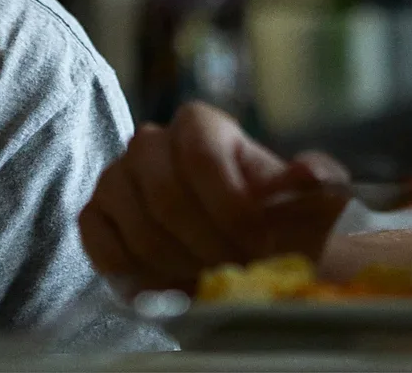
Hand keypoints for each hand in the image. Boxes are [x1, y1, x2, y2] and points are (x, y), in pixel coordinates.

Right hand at [79, 101, 350, 291]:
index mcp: (200, 126)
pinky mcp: (96, 214)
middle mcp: (151, 143)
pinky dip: (135, 272)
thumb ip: (315, 183)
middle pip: (164, 193)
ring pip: (136, 224)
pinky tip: (168, 285)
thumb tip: (306, 174)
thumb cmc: (275, 222)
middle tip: (234, 270)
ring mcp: (118, 177)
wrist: (242, 252)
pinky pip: (100, 242)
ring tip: (208, 280)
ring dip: (178, 265)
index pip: (201, 155)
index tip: (258, 244)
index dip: (230, 207)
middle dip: (205, 244)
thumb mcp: (308, 201)